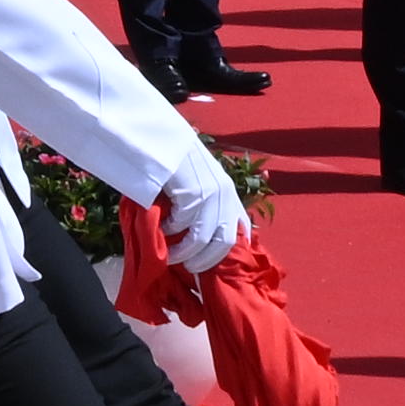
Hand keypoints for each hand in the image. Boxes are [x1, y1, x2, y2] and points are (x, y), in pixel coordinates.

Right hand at [156, 150, 251, 272]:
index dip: (230, 249)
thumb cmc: (178, 161)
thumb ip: (208, 205)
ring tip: (172, 256)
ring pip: (201, 239)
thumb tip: (204, 239)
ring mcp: (211, 194)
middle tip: (191, 269)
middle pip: (224, 242)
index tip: (213, 263)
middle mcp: (226, 194)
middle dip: (206, 260)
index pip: (242, 228)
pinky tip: (162, 226)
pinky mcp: (193, 192)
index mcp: (230, 193)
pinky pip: (181, 224)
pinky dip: (170, 230)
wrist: (164, 137)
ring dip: (185, 252)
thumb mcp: (202, 182)